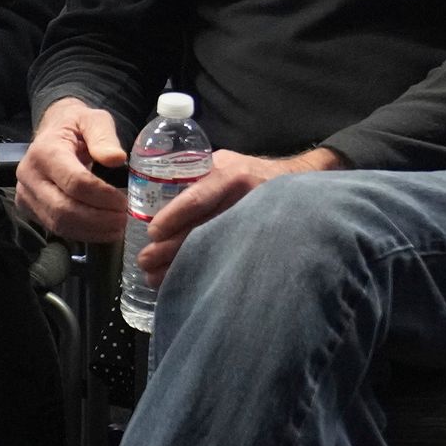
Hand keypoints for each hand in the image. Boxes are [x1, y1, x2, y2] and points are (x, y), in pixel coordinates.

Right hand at [16, 98, 129, 242]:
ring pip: (59, 223)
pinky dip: (82, 234)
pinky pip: (56, 228)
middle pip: (64, 208)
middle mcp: (29, 175)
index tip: (124, 202)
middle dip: (98, 219)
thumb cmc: (76, 126)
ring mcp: (25, 194)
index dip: (102, 196)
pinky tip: (102, 231)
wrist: (51, 131)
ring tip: (117, 228)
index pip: (75, 182)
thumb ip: (104, 137)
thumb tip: (116, 158)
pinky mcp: (28, 208)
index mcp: (44, 151)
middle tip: (124, 220)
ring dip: (91, 231)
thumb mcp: (93, 120)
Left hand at [137, 148, 338, 284]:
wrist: (300, 182)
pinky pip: (230, 257)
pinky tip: (189, 282)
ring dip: (183, 265)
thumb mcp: (226, 163)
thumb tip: (156, 197)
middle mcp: (244, 197)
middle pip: (202, 229)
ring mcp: (255, 219)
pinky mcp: (264, 238)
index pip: (197, 198)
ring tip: (157, 279)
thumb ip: (198, 178)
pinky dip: (207, 270)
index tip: (153, 233)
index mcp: (229, 175)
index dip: (173, 218)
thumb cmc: (251, 173)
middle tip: (145, 263)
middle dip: (170, 249)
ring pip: (213, 248)